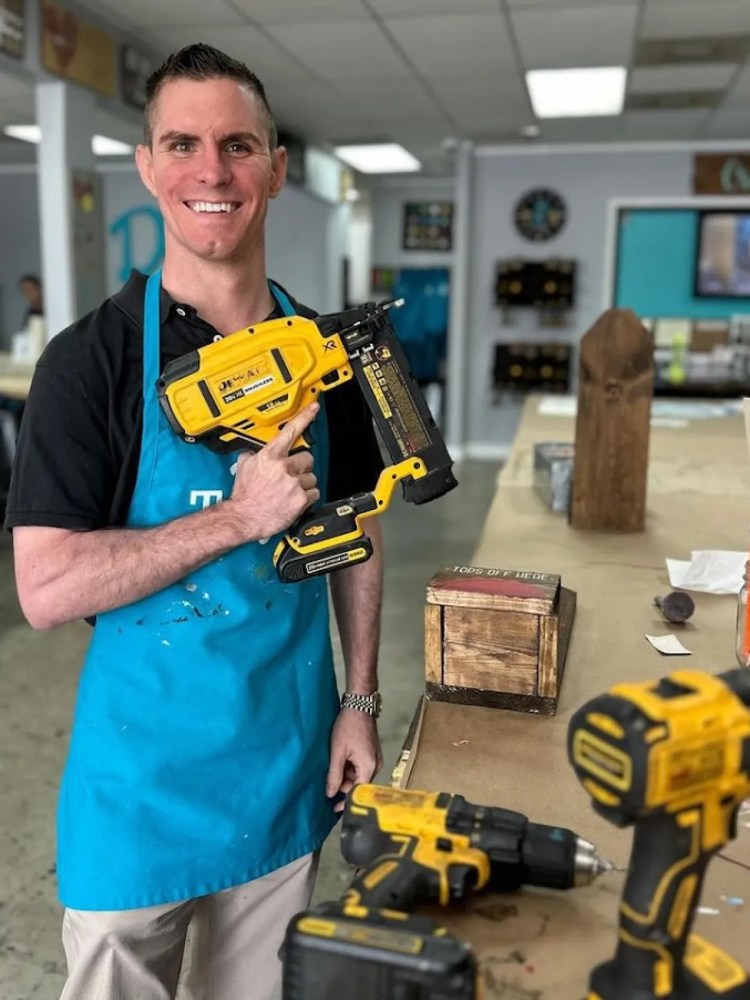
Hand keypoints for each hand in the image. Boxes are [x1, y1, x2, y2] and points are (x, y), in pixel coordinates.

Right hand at [226, 403, 319, 542]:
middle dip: (302, 467)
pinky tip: (294, 501)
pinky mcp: (300, 498)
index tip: (314, 407)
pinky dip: (307, 498)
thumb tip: (253, 451)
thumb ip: (251, 455)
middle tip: (292, 476)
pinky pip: (314, 493)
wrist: (243, 517)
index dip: (305, 417)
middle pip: (307, 458)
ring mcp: (293, 483)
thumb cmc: (244, 495)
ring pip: (312, 477)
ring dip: (304, 484)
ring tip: (290, 491)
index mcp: (269, 456)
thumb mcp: (243, 468)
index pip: (290, 431)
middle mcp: (283, 467)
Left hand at [326, 709, 382, 812]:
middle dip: (344, 785)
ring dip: (346, 775)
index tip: (334, 809)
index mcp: (369, 766)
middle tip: (329, 781)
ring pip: (359, 776)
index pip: (358, 791)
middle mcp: (376, 765)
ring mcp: (375, 759)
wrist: (359, 705)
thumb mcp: (337, 752)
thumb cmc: (348, 726)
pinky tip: (341, 760)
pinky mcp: (372, 753)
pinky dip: (350, 767)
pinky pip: (361, 767)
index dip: (346, 801)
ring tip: (334, 766)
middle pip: (359, 784)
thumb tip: (330, 794)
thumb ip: (334, 774)